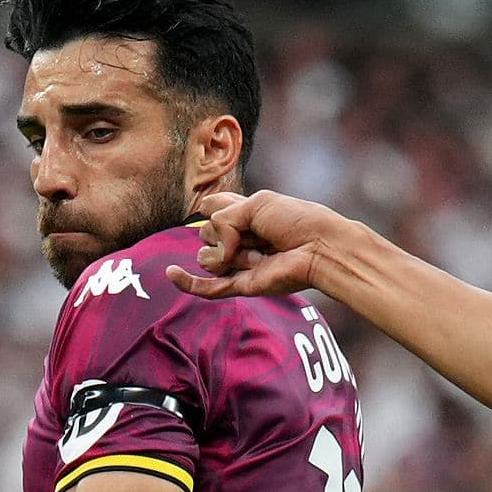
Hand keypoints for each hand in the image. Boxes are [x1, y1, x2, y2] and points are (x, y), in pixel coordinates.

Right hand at [169, 189, 353, 300]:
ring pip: (207, 257)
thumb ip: (224, 218)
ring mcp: (238, 263)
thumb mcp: (256, 203)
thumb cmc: (295, 220)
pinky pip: (207, 288)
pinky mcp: (242, 286)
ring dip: (229, 251)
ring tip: (260, 251)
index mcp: (243, 215)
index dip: (215, 208)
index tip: (229, 205)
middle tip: (259, 231)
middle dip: (226, 229)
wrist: (319, 248)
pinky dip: (188, 283)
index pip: (211, 210)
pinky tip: (172, 273)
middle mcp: (237, 240)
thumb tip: (215, 248)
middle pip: (205, 233)